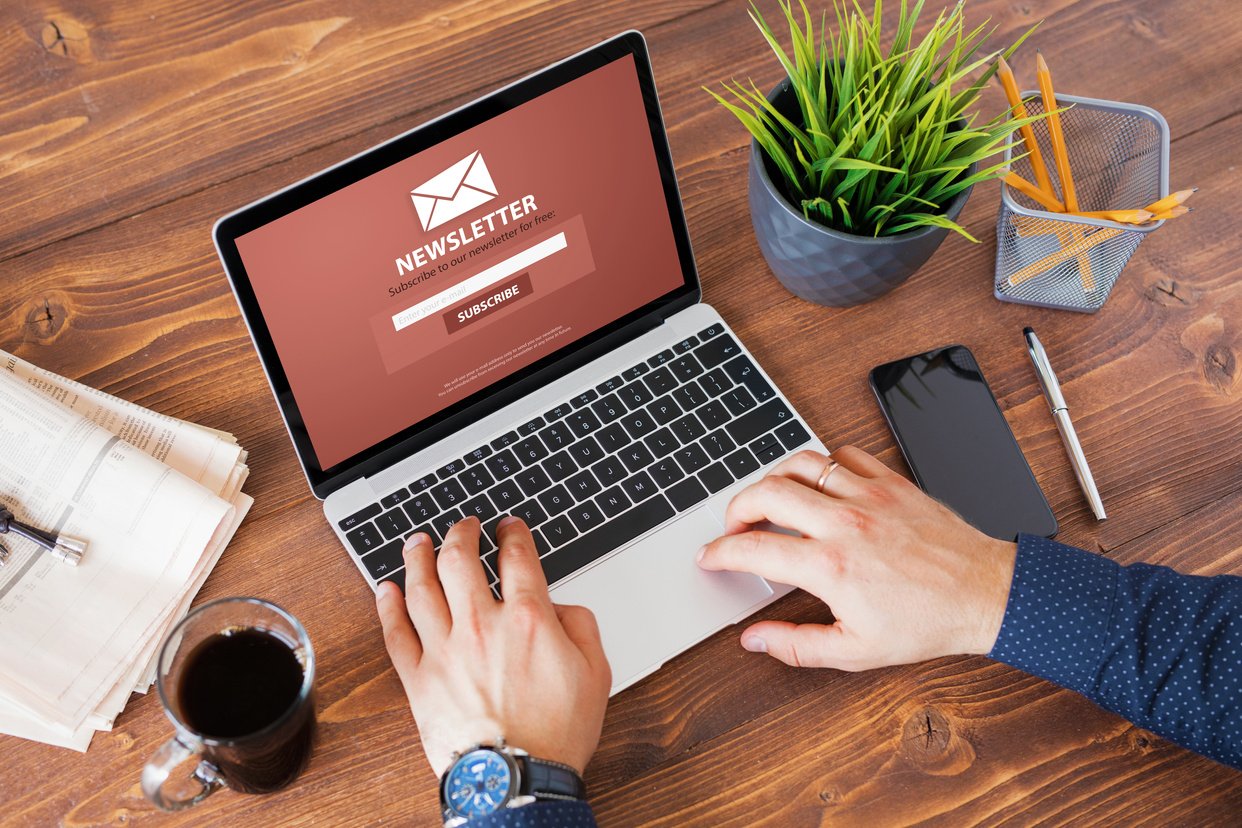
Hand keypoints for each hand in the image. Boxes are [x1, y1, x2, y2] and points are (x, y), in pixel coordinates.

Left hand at [374, 516, 610, 775]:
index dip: (512, 533)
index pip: (516, 557)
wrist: (516, 780)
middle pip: (459, 559)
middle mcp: (480, 625)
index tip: (508, 527)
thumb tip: (560, 608)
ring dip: (418, 557)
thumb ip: (581, 626)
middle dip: (461, 533)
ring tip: (418, 542)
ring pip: (421, 587)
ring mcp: (444, 650)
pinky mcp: (419, 679)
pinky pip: (395, 633)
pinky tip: (385, 589)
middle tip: (464, 526)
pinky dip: (388, 606)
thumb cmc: (555, 734)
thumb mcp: (596, 672)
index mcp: (527, 618)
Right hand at [697, 447, 1016, 670]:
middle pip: (766, 492)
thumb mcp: (855, 651)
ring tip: (769, 499)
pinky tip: (819, 485)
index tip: (710, 557)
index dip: (720, 552)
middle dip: (736, 508)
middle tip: (734, 526)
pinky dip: (822, 465)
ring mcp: (868, 496)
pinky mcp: (891, 482)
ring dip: (774, 479)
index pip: (753, 549)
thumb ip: (795, 646)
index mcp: (830, 567)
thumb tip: (754, 639)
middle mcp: (844, 523)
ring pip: (801, 464)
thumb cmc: (926, 624)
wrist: (984, 595)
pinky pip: (843, 455)